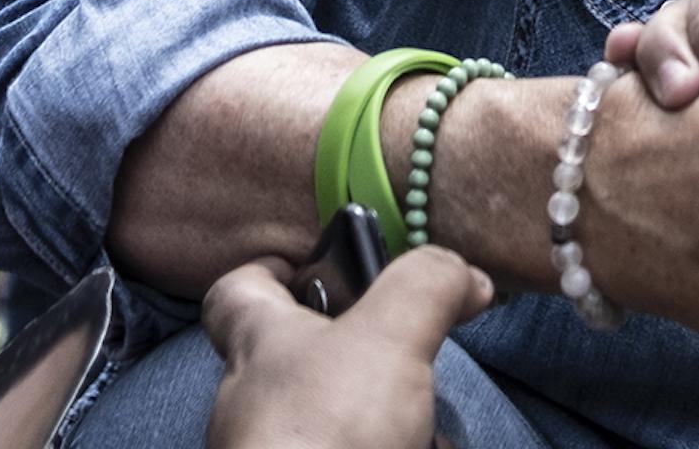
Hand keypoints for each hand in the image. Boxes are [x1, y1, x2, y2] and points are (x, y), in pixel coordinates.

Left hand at [205, 246, 491, 448]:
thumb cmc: (324, 433)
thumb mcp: (389, 334)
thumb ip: (424, 286)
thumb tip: (460, 273)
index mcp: (260, 345)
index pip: (238, 293)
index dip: (275, 271)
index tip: (322, 266)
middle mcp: (255, 405)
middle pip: (300, 363)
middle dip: (362, 357)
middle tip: (413, 352)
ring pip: (333, 425)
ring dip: (387, 420)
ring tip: (429, 426)